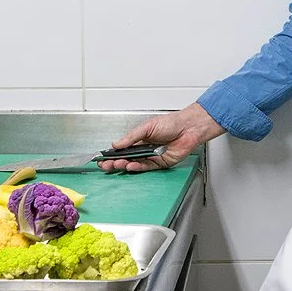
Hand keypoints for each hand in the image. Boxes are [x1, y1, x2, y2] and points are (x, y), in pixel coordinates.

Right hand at [98, 102, 224, 171]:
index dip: (113, 153)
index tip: (103, 157)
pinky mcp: (160, 163)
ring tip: (117, 164)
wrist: (188, 128)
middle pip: (127, 158)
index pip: (123, 148)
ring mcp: (152, 157)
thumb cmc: (171, 123)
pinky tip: (131, 165)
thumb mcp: (147, 126)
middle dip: (115, 162)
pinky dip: (138, 167)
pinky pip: (147, 167)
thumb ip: (131, 137)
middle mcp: (145, 149)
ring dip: (125, 165)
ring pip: (135, 164)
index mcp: (140, 139)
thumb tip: (116, 143)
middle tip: (106, 164)